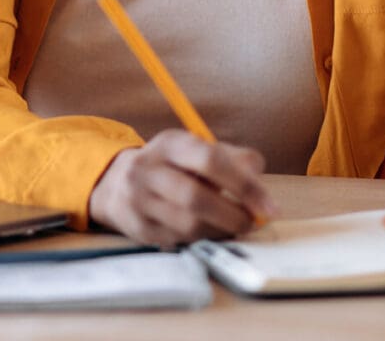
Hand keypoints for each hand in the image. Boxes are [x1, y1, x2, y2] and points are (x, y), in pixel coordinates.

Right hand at [88, 129, 277, 247]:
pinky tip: (211, 233)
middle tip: (252, 223)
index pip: (209, 160)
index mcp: (170, 143)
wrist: (115, 183)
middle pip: (196, 197)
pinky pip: (179, 241)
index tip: (269, 206)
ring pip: (188, 225)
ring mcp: (139, 201)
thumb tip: (257, 174)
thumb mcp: (195, 149)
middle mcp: (149, 169)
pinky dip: (203, 240)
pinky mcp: (138, 228)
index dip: (244, 185)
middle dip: (233, 215)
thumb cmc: (170, 165)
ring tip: (233, 227)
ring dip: (220, 231)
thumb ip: (231, 157)